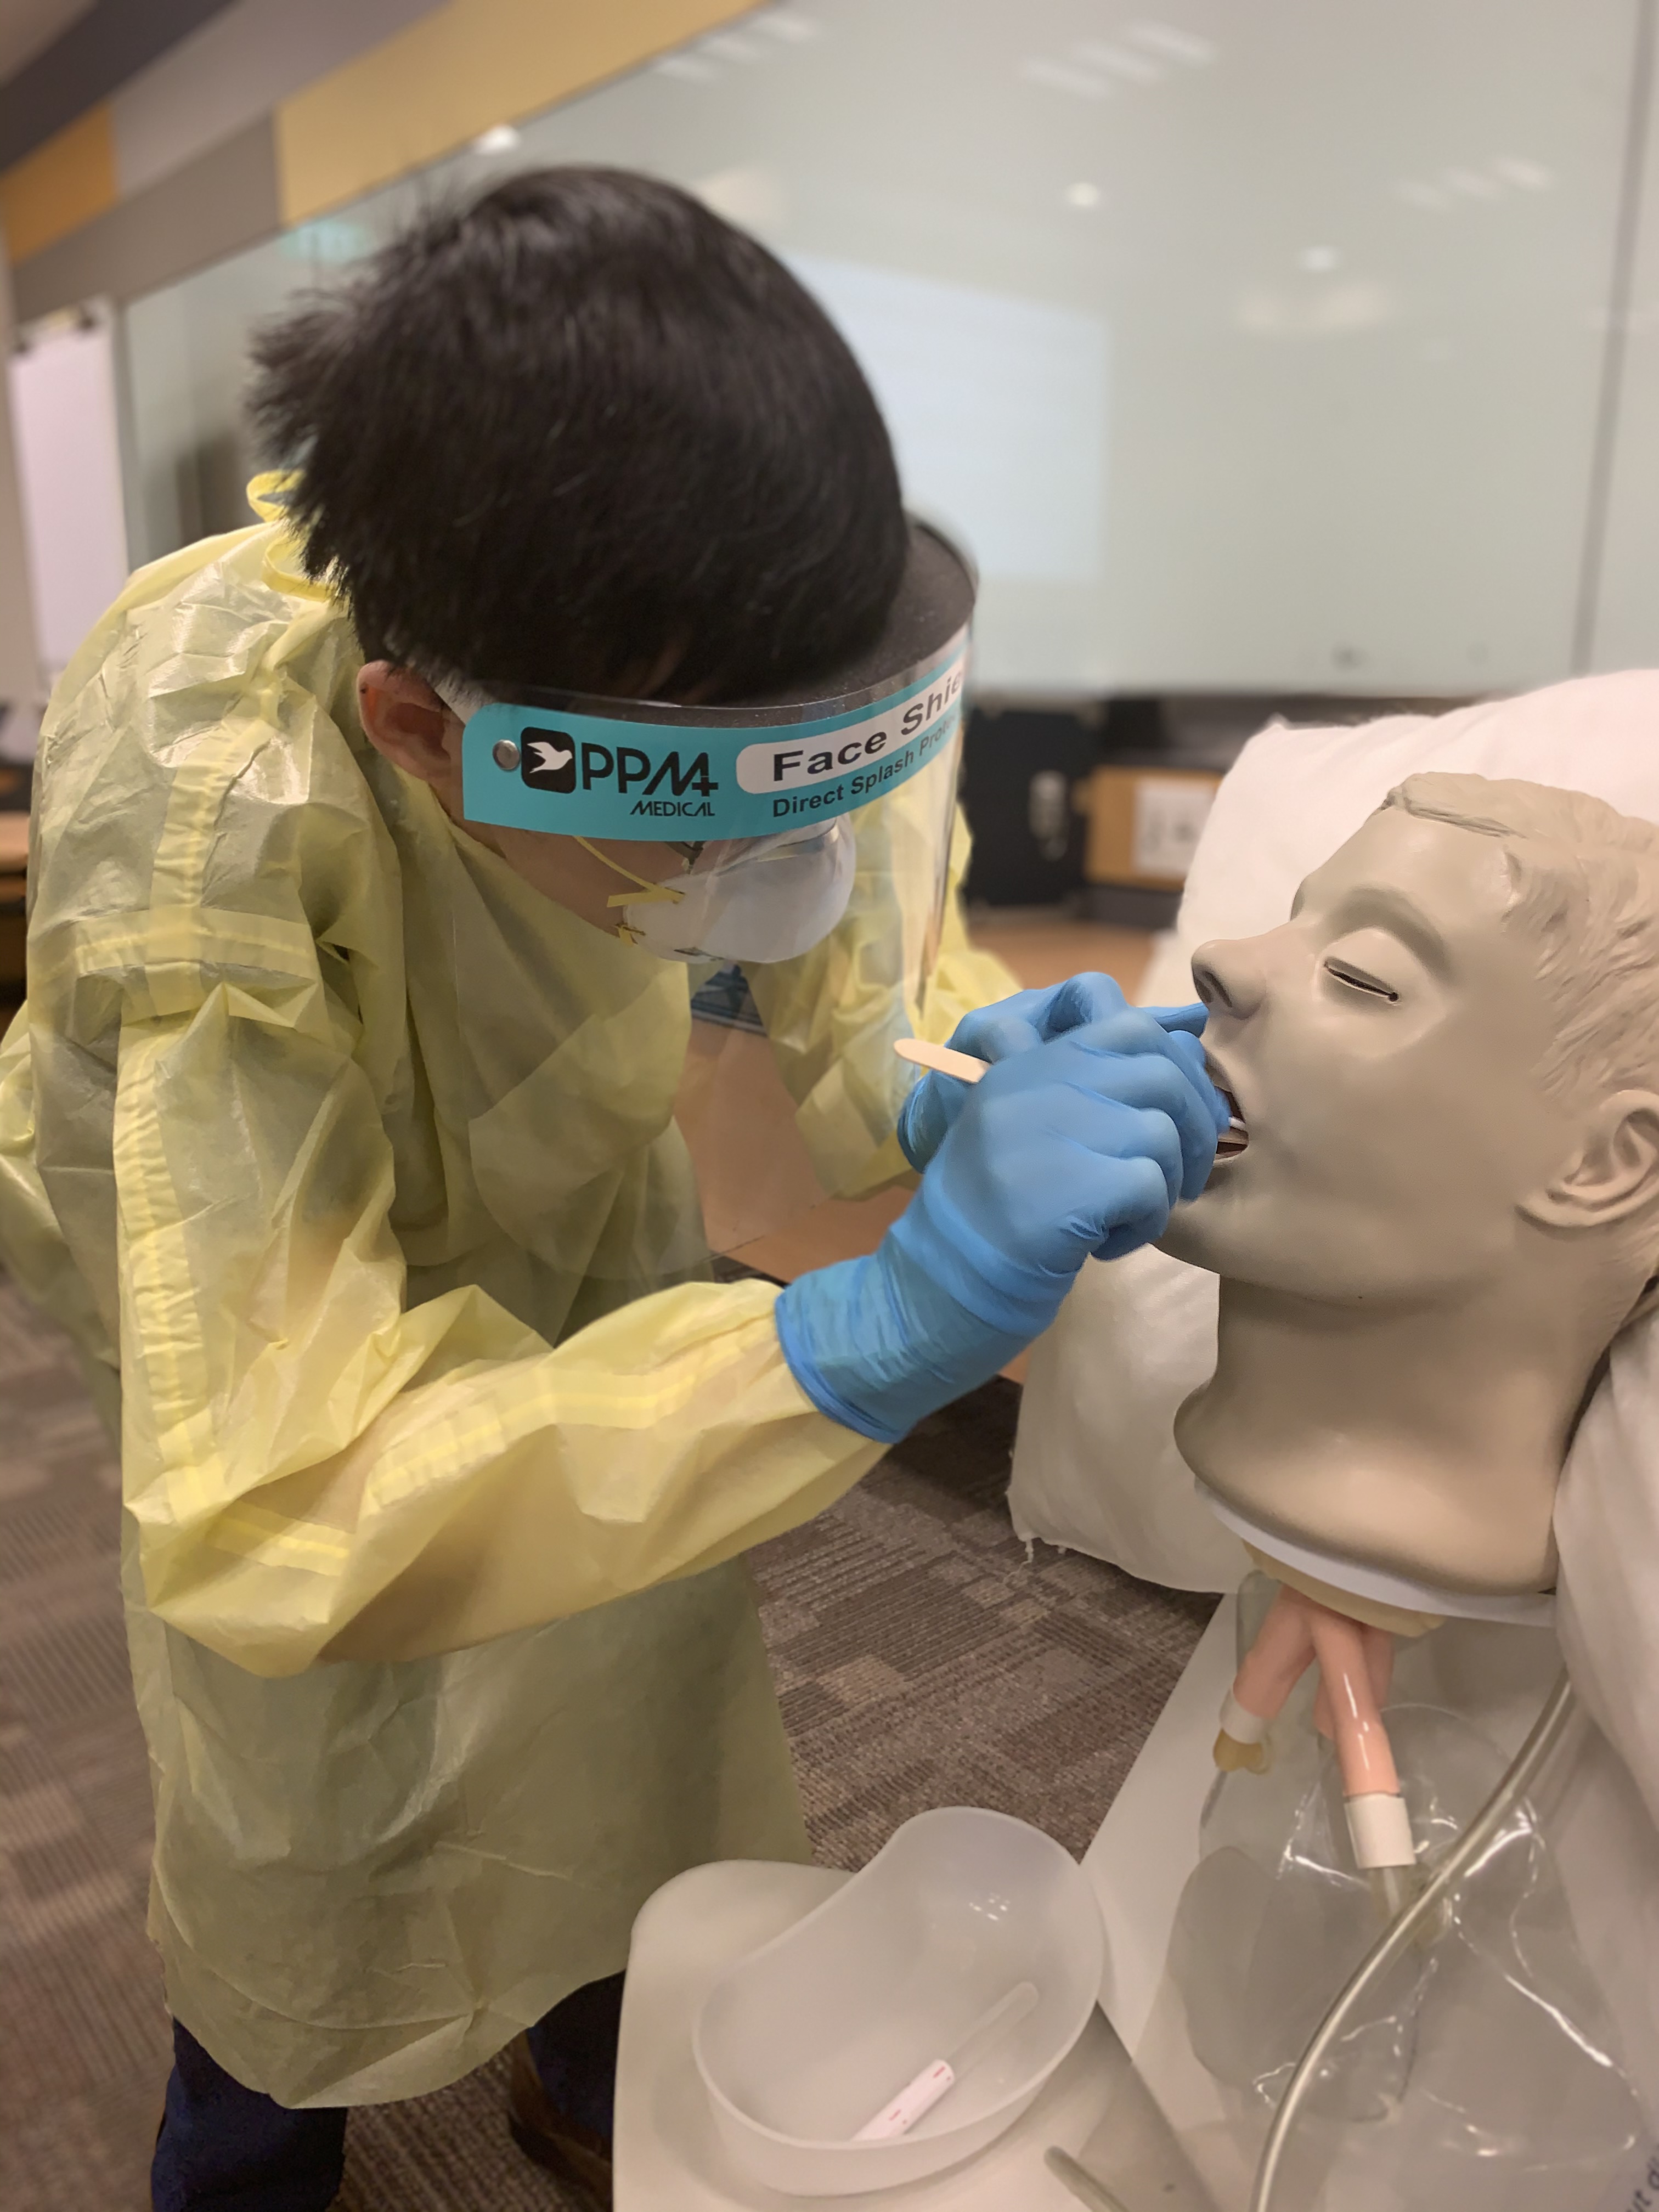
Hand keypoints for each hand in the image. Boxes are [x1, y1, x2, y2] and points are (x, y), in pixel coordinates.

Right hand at [776, 1016, 1226, 1441]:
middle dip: (1194, 1123)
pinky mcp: (1070, 1186)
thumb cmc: (995, 1207)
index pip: (1128, 1021)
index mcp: (1027, 1062)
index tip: (1182, 1111)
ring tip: (1132, 1215)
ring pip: (1161, 1132)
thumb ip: (1089, 1078)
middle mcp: (1036, 1081)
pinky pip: (1151, 1187)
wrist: (942, 1279)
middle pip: (1159, 1071)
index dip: (1178, 1061)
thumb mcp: (1029, 1124)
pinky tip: (1108, 1245)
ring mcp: (1049, 1130)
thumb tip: (1190, 1026)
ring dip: (1168, 1183)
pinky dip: (1146, 1223)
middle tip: (1188, 1173)